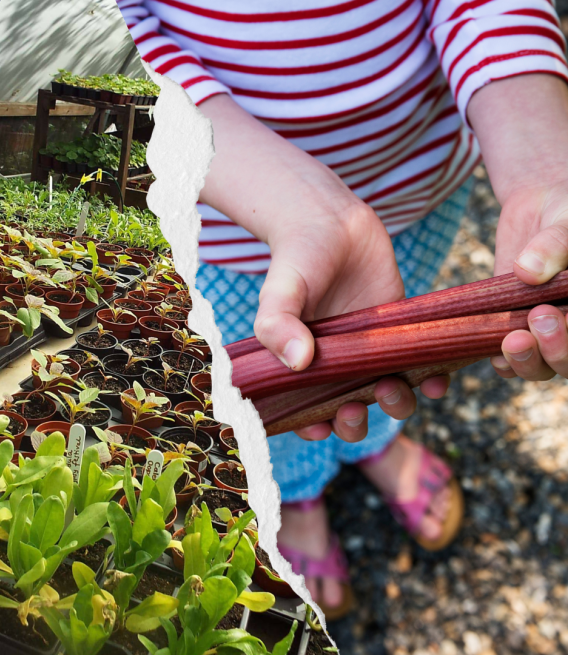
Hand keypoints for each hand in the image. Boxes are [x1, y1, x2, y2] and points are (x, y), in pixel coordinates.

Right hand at [198, 94, 450, 441]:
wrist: (331, 220)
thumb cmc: (296, 257)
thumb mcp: (279, 290)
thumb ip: (277, 323)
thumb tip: (298, 362)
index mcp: (302, 362)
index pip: (304, 408)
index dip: (312, 425)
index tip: (321, 426)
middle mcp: (336, 363)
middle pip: (347, 412)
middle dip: (354, 423)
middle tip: (355, 408)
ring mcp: (370, 350)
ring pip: (386, 395)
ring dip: (394, 405)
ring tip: (394, 388)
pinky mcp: (399, 332)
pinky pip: (420, 366)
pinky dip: (432, 381)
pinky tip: (436, 381)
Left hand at [491, 182, 567, 380]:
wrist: (541, 206)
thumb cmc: (564, 211)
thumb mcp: (565, 221)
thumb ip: (554, 245)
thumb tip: (527, 271)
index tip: (549, 314)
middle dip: (554, 351)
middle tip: (534, 321)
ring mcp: (545, 334)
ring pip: (541, 367)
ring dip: (526, 361)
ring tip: (512, 340)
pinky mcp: (512, 329)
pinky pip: (509, 359)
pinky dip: (500, 360)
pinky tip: (491, 350)